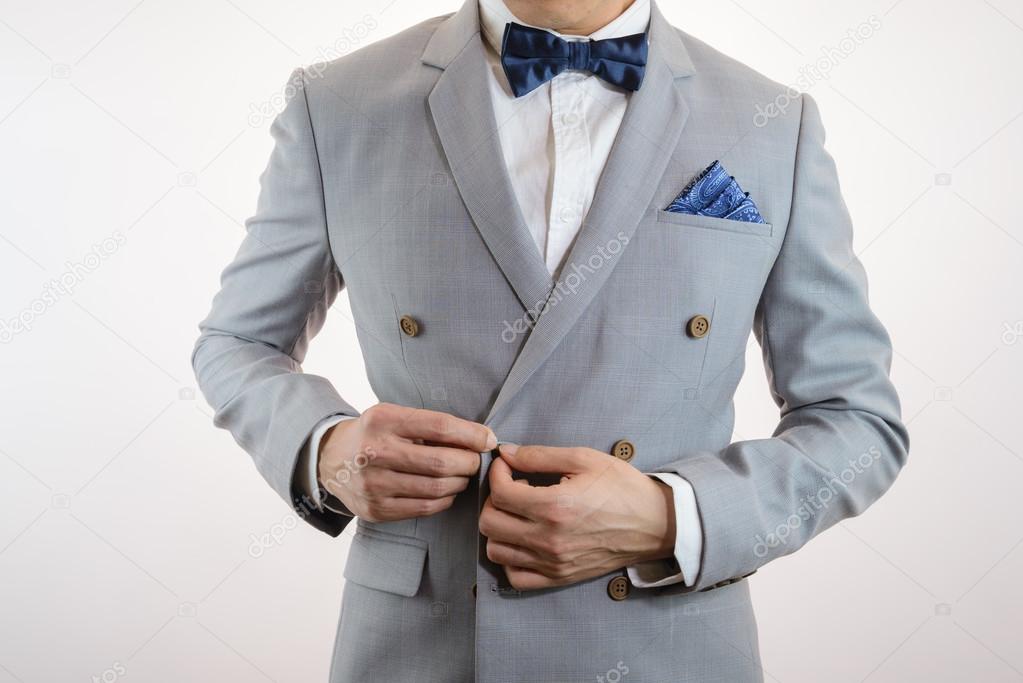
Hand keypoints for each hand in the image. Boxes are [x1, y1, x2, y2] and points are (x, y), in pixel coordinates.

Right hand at [319, 403, 495, 521]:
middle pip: (441, 462)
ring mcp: (373, 484)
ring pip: (436, 488)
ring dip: (459, 482)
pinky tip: (446, 490)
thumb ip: (430, 425)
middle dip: (469, 462)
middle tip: (475, 461)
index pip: (439, 426)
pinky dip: (444, 499)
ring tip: (462, 475)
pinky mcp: (375, 509)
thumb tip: (482, 438)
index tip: (489, 439)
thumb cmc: (375, 434)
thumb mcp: (394, 416)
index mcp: (383, 420)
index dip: (471, 435)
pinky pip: (424, 507)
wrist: (331, 459)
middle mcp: (375, 452)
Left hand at [479, 444, 675, 590]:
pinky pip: (514, 576)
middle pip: (489, 523)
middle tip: (512, 488)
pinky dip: (510, 558)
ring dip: (499, 527)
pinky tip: (523, 539)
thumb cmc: (622, 487)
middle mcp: (549, 539)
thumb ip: (540, 456)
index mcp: (555, 507)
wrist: (655, 524)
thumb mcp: (584, 459)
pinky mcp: (558, 577)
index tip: (507, 466)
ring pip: (496, 550)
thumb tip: (507, 454)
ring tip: (518, 513)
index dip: (496, 473)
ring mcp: (552, 562)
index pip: (500, 493)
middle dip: (493, 499)